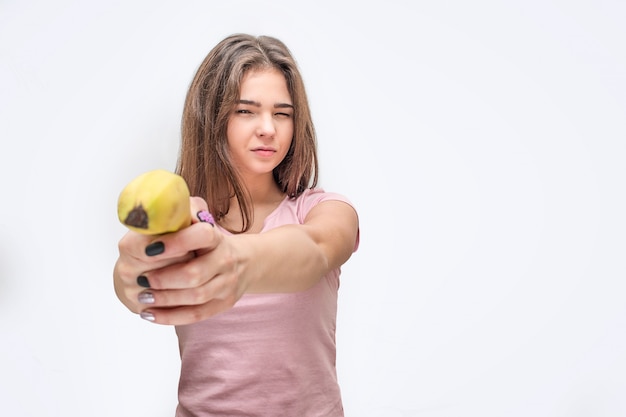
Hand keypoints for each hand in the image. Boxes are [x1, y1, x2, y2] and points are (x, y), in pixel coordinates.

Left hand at [113, 196, 245, 324]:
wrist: (243, 262)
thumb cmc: (208, 241)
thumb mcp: (197, 219)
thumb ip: (180, 212)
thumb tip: (156, 211)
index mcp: (216, 237)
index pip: (202, 235)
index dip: (176, 242)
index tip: (150, 249)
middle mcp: (225, 260)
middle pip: (194, 274)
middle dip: (164, 279)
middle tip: (141, 279)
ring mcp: (227, 285)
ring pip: (195, 297)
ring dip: (165, 298)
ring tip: (142, 297)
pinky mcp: (223, 304)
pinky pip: (196, 315)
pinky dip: (170, 317)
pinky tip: (150, 314)